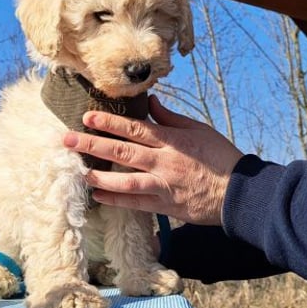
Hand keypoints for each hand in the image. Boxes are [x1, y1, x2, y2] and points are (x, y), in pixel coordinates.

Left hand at [62, 95, 242, 224]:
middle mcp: (163, 161)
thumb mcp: (199, 129)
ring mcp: (163, 184)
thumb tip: (151, 102)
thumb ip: (171, 118)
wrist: (240, 192)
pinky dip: (115, 199)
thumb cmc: (221, 157)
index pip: (133, 128)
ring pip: (124, 180)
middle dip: (91, 144)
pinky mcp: (165, 205)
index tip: (86, 116)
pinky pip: (135, 203)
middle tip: (67, 139)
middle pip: (121, 150)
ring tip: (77, 171)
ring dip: (98, 175)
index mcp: (171, 140)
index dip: (108, 122)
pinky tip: (98, 195)